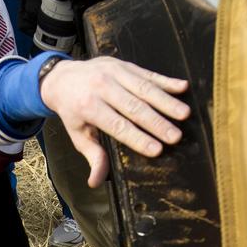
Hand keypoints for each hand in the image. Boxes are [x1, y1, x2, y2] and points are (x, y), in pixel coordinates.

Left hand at [39, 57, 189, 186]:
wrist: (62, 77)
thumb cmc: (73, 110)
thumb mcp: (77, 133)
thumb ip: (92, 155)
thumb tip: (95, 182)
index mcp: (88, 106)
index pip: (117, 125)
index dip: (138, 138)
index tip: (157, 150)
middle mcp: (102, 87)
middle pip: (134, 107)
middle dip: (157, 123)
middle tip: (175, 137)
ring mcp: (114, 72)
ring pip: (144, 89)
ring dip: (166, 102)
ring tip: (184, 115)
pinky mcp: (125, 64)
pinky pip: (147, 73)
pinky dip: (166, 81)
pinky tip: (183, 88)